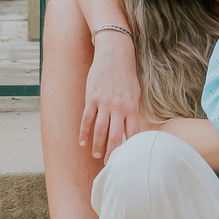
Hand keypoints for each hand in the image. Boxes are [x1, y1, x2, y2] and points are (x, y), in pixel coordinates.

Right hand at [79, 30, 140, 159]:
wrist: (115, 53)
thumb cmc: (127, 74)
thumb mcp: (135, 93)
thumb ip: (132, 111)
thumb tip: (132, 130)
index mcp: (132, 107)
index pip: (132, 134)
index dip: (130, 150)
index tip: (128, 160)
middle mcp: (118, 107)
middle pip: (115, 137)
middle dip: (112, 154)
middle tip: (110, 165)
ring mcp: (104, 103)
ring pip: (99, 131)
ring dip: (97, 146)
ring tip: (97, 156)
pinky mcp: (92, 98)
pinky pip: (87, 119)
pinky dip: (84, 133)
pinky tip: (82, 143)